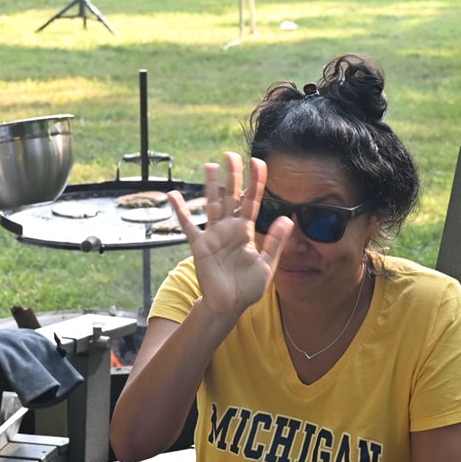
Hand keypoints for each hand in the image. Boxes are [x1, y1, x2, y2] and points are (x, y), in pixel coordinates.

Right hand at [167, 152, 290, 317]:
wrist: (229, 306)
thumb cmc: (247, 287)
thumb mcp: (267, 265)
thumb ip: (275, 241)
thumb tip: (287, 218)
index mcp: (246, 231)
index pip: (252, 201)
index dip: (256, 182)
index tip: (259, 163)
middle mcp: (229, 229)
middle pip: (231, 196)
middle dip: (232, 176)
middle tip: (231, 155)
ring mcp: (213, 235)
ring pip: (212, 205)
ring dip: (210, 186)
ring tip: (210, 165)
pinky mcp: (200, 246)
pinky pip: (189, 226)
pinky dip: (181, 211)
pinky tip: (174, 195)